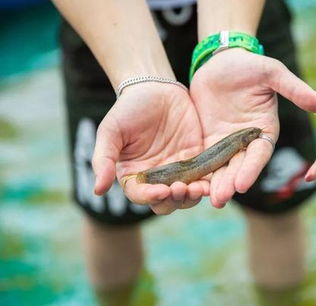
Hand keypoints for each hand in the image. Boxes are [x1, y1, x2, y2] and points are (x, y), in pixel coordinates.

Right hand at [92, 83, 208, 214]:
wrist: (156, 88)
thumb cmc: (128, 109)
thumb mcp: (111, 131)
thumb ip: (103, 159)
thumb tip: (97, 190)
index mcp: (134, 176)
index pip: (141, 195)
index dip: (151, 197)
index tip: (161, 191)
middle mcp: (157, 178)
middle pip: (167, 202)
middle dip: (175, 200)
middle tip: (181, 188)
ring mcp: (178, 171)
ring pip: (187, 195)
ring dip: (193, 196)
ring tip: (198, 188)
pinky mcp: (197, 160)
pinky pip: (205, 178)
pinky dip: (209, 183)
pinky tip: (213, 182)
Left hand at [190, 48, 315, 207]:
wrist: (220, 61)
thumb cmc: (249, 65)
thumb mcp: (272, 73)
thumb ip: (296, 90)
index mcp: (265, 130)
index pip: (259, 154)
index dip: (250, 169)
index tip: (241, 184)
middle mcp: (247, 142)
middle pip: (239, 167)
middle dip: (230, 183)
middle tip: (219, 199)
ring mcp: (227, 144)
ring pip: (222, 168)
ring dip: (215, 184)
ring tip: (208, 200)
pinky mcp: (209, 142)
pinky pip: (205, 160)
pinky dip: (201, 174)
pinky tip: (192, 186)